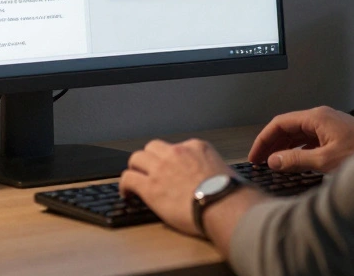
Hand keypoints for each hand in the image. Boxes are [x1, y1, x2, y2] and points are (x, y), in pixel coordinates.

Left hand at [119, 138, 235, 236]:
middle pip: (153, 147)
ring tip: (136, 181)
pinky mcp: (150, 186)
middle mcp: (177, 152)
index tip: (170, 171)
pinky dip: (125, 186)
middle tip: (148, 172)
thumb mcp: (225, 170)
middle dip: (149, 159)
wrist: (223, 205)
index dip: (170, 160)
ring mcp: (161, 167)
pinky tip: (128, 195)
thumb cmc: (229, 194)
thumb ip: (213, 169)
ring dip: (136, 169)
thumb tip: (213, 180)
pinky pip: (128, 178)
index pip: (176, 147)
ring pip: (136, 158)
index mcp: (196, 147)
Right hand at [247, 105, 353, 172]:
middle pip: (288, 128)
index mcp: (317, 117)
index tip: (255, 154)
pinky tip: (296, 163)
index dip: (264, 139)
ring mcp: (331, 127)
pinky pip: (310, 141)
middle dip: (272, 144)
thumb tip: (275, 160)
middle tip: (260, 161)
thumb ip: (296, 160)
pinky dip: (299, 151)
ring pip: (299, 135)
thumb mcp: (325, 161)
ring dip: (285, 148)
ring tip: (274, 164)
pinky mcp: (338, 137)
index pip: (280, 123)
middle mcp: (323, 118)